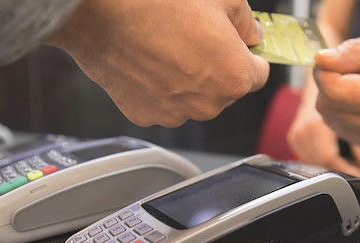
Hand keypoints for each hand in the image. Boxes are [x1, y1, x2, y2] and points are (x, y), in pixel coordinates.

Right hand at [48, 0, 269, 126]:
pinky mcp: (145, 115)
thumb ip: (246, 21)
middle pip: (225, 88)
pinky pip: (163, 103)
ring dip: (188, 79)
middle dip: (217, 66)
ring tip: (167, 47)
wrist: (100, 12)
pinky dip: (160, 87)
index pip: (259, 75)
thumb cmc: (156, 2)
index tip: (240, 47)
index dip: (249, 56)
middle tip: (196, 38)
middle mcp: (208, 104)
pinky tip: (148, 61)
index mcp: (234, 77)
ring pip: (194, 98)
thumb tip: (251, 33)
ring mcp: (175, 114)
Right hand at [287, 100, 359, 178]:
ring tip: (350, 165)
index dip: (346, 170)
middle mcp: (303, 130)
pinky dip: (321, 161)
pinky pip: (307, 158)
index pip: (328, 159)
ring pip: (313, 163)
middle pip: (320, 164)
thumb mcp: (355, 120)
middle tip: (359, 170)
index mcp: (315, 125)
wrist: (322, 84)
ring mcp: (296, 135)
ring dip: (331, 168)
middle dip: (341, 171)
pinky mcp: (293, 138)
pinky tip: (336, 158)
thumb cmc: (339, 97)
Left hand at [313, 30, 359, 152]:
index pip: (336, 91)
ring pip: (330, 118)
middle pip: (329, 107)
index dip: (325, 72)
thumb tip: (322, 61)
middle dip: (329, 84)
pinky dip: (343, 110)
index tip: (332, 59)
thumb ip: (355, 51)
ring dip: (336, 97)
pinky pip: (339, 127)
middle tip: (351, 69)